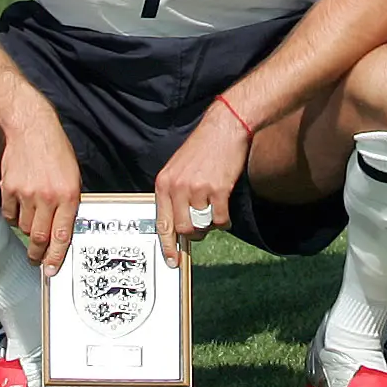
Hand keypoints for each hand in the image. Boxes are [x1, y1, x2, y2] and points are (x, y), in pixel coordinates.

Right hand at [0, 104, 84, 272]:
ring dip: (27, 230)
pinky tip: (19, 207)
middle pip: (39, 237)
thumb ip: (69, 204)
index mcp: (69, 195)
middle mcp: (48, 197)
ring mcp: (26, 193)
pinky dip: (13, 217)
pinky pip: (9, 214)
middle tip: (36, 260)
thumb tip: (62, 232)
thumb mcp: (73, 176)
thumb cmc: (56, 152)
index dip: (56, 257)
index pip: (62, 235)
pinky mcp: (9, 188)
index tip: (51, 271)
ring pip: (23, 227)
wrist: (31, 128)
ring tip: (31, 219)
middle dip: (37, 253)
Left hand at [154, 97, 252, 264]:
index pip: (162, 222)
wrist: (225, 127)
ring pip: (202, 225)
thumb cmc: (203, 147)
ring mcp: (197, 189)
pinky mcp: (218, 189)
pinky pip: (220, 219)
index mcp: (164, 183)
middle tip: (202, 227)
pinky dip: (224, 220)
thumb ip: (174, 193)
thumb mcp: (178, 167)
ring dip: (210, 224)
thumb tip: (178, 224)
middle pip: (183, 228)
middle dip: (193, 233)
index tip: (172, 259)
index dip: (167, 245)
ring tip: (214, 211)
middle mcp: (178, 187)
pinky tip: (225, 209)